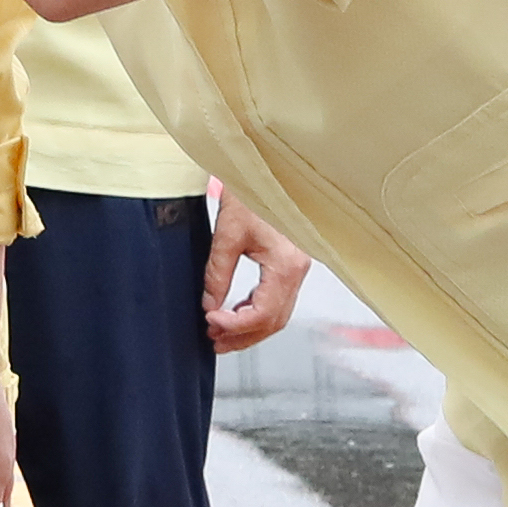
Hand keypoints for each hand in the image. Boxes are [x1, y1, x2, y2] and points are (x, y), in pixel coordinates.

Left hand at [205, 194, 313, 352]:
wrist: (262, 165)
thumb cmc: (250, 191)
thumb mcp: (227, 233)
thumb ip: (218, 273)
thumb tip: (209, 305)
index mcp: (287, 265)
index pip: (263, 314)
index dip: (235, 326)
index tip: (210, 323)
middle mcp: (298, 270)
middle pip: (273, 321)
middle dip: (242, 336)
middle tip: (213, 341)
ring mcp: (297, 268)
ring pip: (277, 314)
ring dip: (249, 328)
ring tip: (219, 333)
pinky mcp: (290, 263)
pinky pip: (276, 299)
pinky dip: (255, 312)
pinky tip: (233, 313)